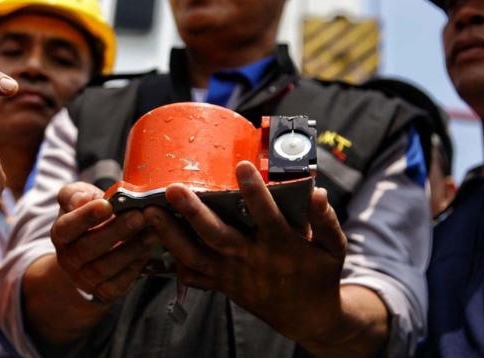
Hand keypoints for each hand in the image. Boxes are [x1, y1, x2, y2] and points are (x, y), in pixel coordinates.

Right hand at [51, 182, 151, 303]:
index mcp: (61, 234)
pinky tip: (149, 249)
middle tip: (139, 216)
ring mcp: (85, 279)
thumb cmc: (90, 219)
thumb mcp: (79, 199)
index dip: (85, 217)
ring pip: (105, 267)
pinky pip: (119, 283)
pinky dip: (136, 265)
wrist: (94, 251)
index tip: (107, 205)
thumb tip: (80, 200)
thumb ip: (75, 194)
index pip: (67, 227)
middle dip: (116, 231)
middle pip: (87, 248)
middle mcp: (68, 259)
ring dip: (131, 248)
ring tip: (152, 231)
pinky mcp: (104, 291)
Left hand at [144, 161, 347, 342]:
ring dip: (170, 234)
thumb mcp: (333, 248)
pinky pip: (193, 275)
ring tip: (149, 212)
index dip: (255, 192)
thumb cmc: (319, 274)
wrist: (307, 317)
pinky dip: (173, 260)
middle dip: (193, 212)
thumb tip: (317, 192)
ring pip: (195, 256)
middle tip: (173, 189)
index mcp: (281, 246)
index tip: (241, 166)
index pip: (266, 216)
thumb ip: (325, 220)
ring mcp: (233, 275)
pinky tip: (156, 240)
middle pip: (217, 236)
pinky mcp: (222, 285)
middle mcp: (252, 259)